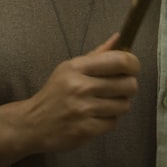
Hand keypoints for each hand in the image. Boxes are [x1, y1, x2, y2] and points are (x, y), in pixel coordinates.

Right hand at [24, 33, 139, 152]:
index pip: (120, 60)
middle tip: (119, 89)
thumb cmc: (56, 92)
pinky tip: (96, 116)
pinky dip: (108, 120)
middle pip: (128, 84)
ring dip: (119, 105)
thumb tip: (119, 38)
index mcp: (78, 67)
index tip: (132, 69)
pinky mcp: (85, 129)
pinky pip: (113, 122)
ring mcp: (83, 109)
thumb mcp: (70, 68)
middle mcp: (80, 86)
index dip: (133, 64)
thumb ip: (97, 54)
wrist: (33, 123)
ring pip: (124, 105)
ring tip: (105, 103)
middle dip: (128, 87)